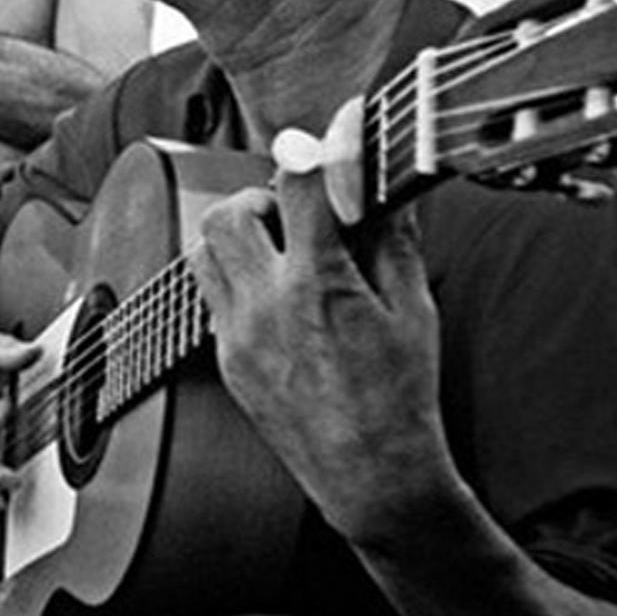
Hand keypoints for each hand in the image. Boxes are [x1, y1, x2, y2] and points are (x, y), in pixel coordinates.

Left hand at [192, 157, 450, 545]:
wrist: (372, 477)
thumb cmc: (401, 397)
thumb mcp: (412, 306)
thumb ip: (389, 236)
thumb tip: (376, 181)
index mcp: (319, 286)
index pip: (299, 185)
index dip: (315, 151)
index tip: (326, 137)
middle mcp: (267, 307)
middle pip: (230, 212)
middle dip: (263, 199)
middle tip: (296, 214)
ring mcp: (237, 336)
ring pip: (204, 252)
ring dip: (237, 238)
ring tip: (280, 252)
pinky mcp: (225, 359)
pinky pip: (209, 297)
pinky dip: (235, 281)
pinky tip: (274, 296)